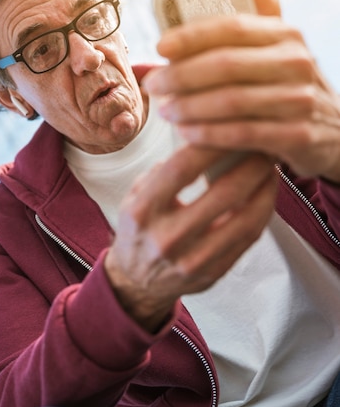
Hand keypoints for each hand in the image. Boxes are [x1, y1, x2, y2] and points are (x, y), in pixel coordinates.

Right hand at [104, 145, 275, 331]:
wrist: (137, 282)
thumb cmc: (139, 229)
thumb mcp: (134, 196)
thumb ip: (163, 171)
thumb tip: (199, 142)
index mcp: (143, 211)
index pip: (182, 168)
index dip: (211, 144)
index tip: (229, 124)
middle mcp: (167, 237)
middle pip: (223, 193)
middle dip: (250, 163)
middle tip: (263, 143)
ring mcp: (193, 259)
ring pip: (244, 218)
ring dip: (264, 187)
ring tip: (271, 166)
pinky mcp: (213, 273)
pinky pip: (248, 238)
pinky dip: (263, 210)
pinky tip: (267, 192)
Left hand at [143, 0, 339, 182]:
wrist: (336, 131)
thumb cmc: (289, 87)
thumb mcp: (279, 52)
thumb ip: (253, 27)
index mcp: (286, 34)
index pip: (231, 27)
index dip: (191, 36)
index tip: (159, 47)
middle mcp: (296, 62)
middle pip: (225, 65)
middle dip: (180, 75)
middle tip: (154, 85)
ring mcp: (300, 100)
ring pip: (231, 101)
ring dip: (189, 107)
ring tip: (165, 111)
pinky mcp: (299, 136)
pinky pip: (242, 134)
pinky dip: (209, 134)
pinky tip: (187, 133)